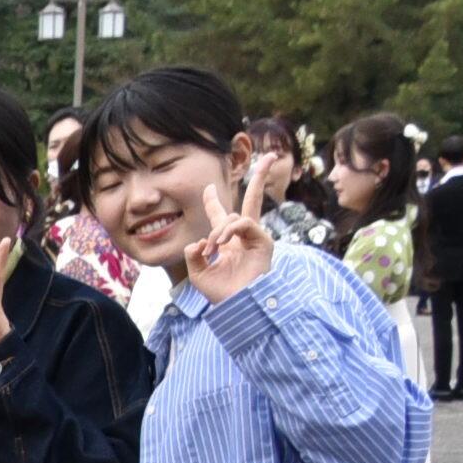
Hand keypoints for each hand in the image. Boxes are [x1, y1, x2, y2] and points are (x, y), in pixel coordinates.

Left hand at [189, 162, 276, 303]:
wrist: (236, 306)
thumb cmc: (221, 294)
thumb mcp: (198, 273)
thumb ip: (193, 255)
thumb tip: (197, 242)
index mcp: (228, 241)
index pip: (221, 215)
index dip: (213, 201)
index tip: (207, 187)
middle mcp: (244, 236)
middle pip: (253, 200)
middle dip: (260, 177)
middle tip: (268, 156)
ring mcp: (256, 238)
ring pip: (236, 216)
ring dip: (218, 230)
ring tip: (212, 249)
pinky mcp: (264, 242)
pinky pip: (245, 224)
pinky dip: (230, 231)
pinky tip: (221, 244)